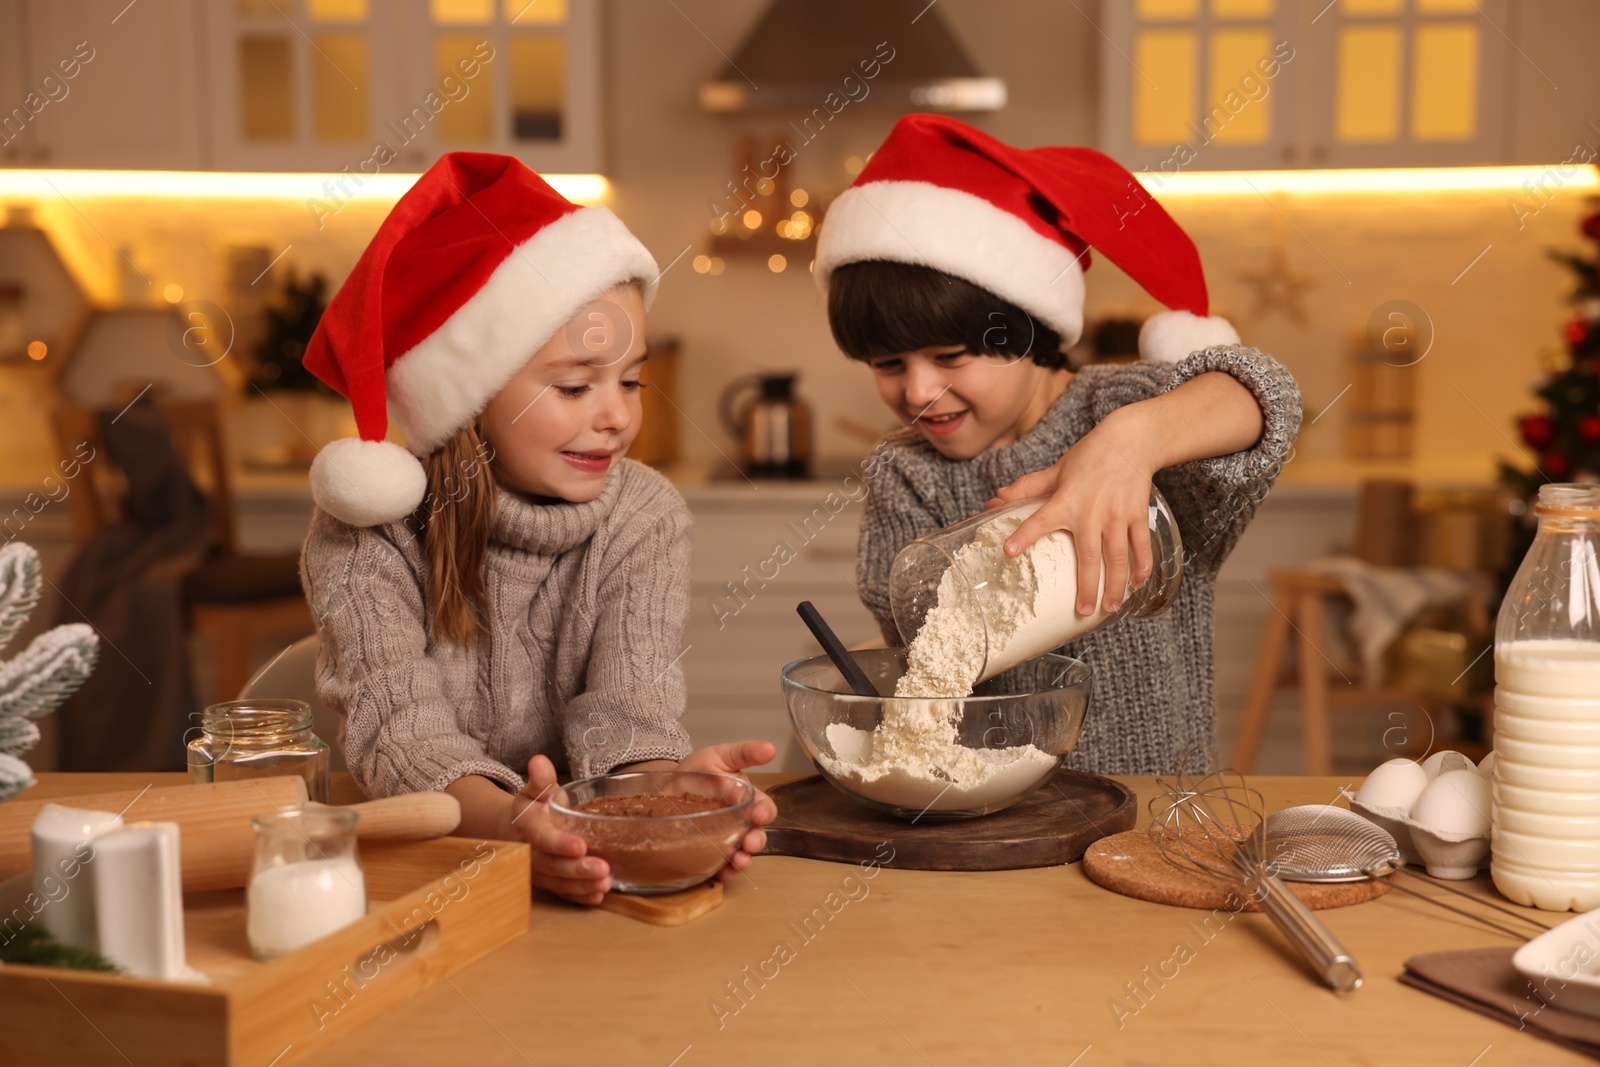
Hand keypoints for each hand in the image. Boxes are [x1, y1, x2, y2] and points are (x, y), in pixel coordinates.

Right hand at [512, 754, 610, 905]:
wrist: (515, 832)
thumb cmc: (531, 808)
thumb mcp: (534, 790)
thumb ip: (540, 779)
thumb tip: (539, 760)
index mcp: (527, 828)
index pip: (541, 838)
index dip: (559, 844)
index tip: (579, 845)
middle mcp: (531, 854)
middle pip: (552, 866)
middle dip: (577, 870)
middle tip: (602, 870)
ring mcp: (539, 872)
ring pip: (559, 883)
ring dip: (582, 886)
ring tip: (605, 884)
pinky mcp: (549, 883)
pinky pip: (563, 894)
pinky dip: (579, 898)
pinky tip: (597, 897)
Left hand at [675, 740, 777, 882]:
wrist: (668, 785)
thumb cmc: (699, 770)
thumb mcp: (720, 755)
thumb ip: (744, 753)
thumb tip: (769, 749)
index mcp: (747, 800)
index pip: (764, 808)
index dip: (765, 813)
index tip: (759, 815)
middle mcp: (740, 822)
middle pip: (756, 835)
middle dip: (756, 842)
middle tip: (749, 844)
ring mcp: (725, 838)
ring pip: (742, 854)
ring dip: (743, 860)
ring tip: (738, 862)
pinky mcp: (709, 851)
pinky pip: (720, 866)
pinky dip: (724, 872)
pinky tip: (721, 873)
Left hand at [988, 409, 1155, 615]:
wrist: (1131, 440)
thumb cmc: (1089, 455)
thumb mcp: (1055, 470)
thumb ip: (1027, 488)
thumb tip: (996, 499)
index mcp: (1066, 500)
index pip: (1039, 520)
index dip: (1023, 535)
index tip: (1008, 552)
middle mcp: (1092, 511)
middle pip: (1089, 555)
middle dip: (1087, 586)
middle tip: (1083, 610)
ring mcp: (1117, 515)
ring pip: (1118, 557)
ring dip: (1115, 585)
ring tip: (1110, 608)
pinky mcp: (1137, 515)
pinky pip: (1141, 546)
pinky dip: (1142, 566)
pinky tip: (1137, 585)